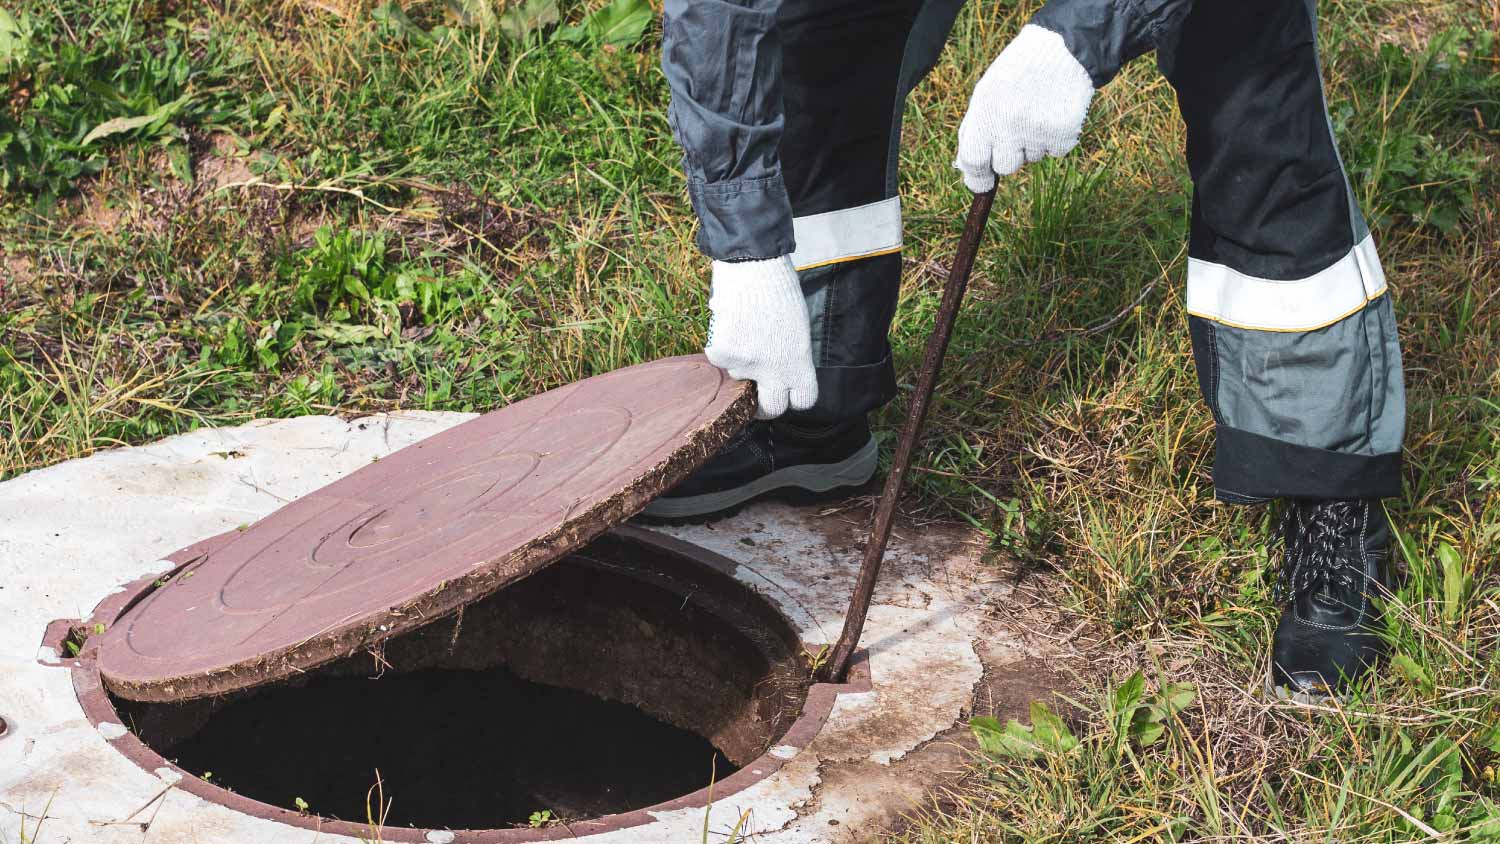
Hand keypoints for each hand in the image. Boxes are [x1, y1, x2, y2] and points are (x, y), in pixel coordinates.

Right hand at [704, 256, 818, 418]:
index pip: (804, 400)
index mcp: (799, 362)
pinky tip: (730, 323)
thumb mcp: (798, 328)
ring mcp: (746, 364)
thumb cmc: (779, 291)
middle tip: (758, 393)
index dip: (794, 398)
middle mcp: (774, 370)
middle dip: (764, 406)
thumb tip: (779, 373)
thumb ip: (792, 356)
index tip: (787, 394)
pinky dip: (723, 345)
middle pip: (771, 408)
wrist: (752, 265)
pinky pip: (720, 358)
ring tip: (745, 329)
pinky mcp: (723, 354)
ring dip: (741, 360)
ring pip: (739, 375)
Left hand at [954, 24, 1095, 192]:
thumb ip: (974, 130)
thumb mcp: (986, 94)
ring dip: (1033, 143)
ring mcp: (1038, 131)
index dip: (976, 178)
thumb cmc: (1016, 75)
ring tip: (1037, 111)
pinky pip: (1055, 152)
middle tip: (1016, 129)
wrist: (1062, 49)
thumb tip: (966, 169)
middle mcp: (1010, 125)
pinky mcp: (1065, 134)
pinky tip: (1054, 113)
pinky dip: (1055, 139)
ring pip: (1032, 159)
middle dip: (1008, 156)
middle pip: (1005, 167)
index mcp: (985, 113)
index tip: (982, 184)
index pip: (973, 161)